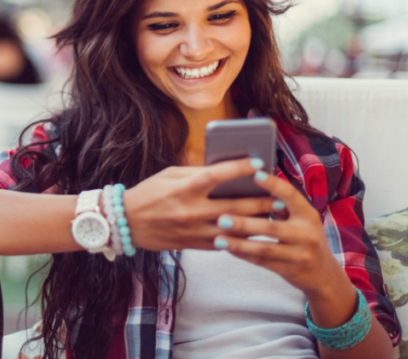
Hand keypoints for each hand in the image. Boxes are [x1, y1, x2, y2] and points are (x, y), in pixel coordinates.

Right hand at [123, 159, 279, 251]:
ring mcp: (194, 231)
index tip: (260, 163)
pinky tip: (254, 230)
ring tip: (273, 215)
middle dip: (260, 201)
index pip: (217, 176)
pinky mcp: (194, 245)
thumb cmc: (148, 193)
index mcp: (184, 189)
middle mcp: (191, 210)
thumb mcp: (169, 175)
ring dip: (256, 222)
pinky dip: (240, 235)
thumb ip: (196, 173)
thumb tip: (223, 169)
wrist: (127, 223)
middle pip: (234, 206)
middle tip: (280, 197)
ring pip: (233, 228)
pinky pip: (224, 241)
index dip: (240, 169)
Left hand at [212, 170, 347, 296]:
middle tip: (221, 217)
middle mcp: (307, 234)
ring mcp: (299, 255)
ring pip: (264, 249)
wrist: (324, 273)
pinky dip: (243, 255)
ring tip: (218, 238)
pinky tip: (226, 248)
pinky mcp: (289, 270)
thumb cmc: (304, 236)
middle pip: (272, 228)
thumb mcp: (301, 219)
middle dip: (245, 223)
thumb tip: (251, 180)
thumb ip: (282, 205)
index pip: (291, 196)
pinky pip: (262, 262)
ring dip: (239, 243)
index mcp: (308, 215)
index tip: (254, 174)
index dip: (274, 185)